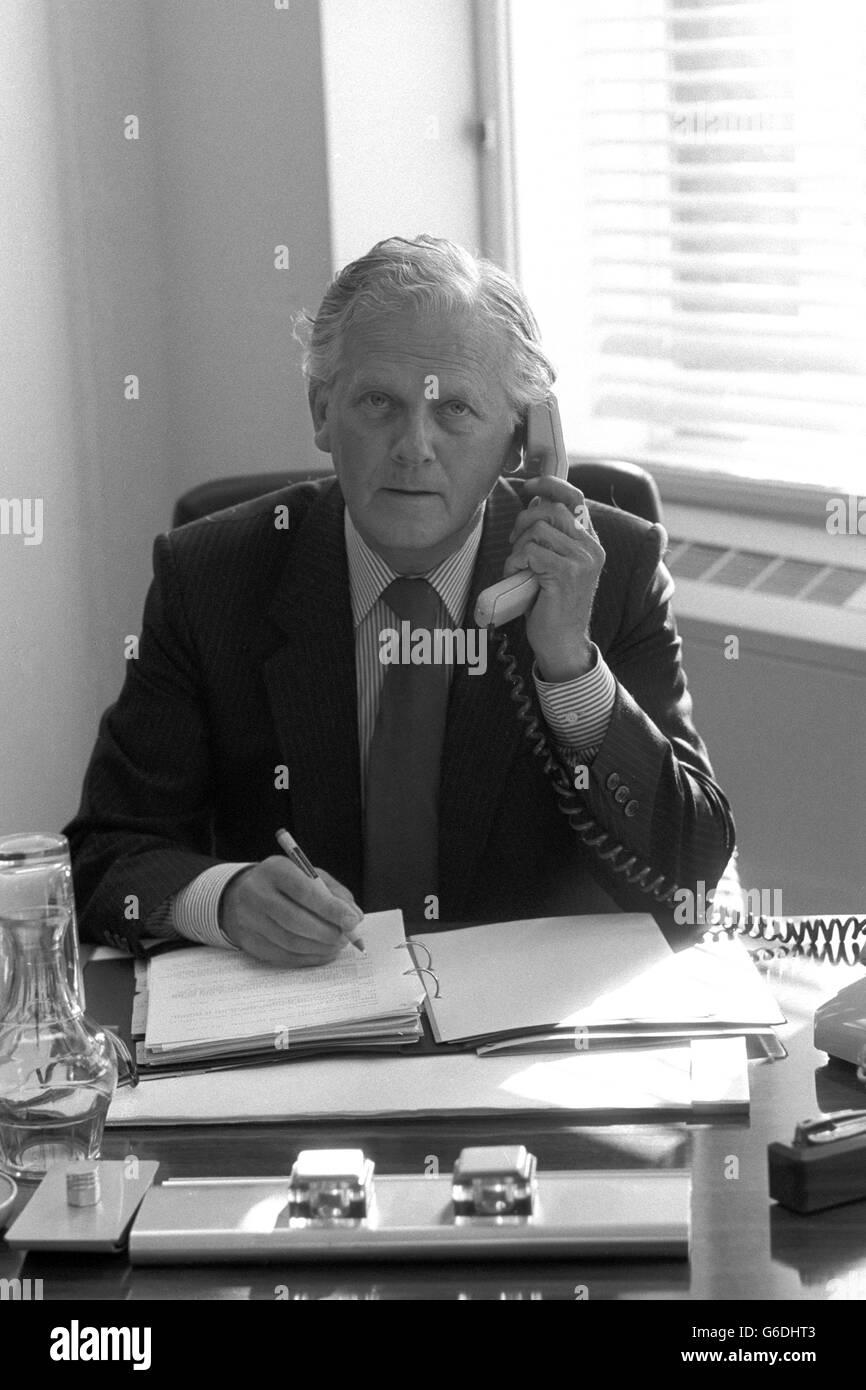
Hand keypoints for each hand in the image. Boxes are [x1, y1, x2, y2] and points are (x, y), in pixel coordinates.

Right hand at [219, 857, 363, 965]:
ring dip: (320, 947)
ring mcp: (249, 920)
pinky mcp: (249, 942)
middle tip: (347, 937)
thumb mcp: (308, 875)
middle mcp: (257, 894)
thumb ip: (334, 892)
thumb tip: (354, 917)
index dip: (331, 909)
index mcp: (274, 870)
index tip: (352, 921)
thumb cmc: (284, 884)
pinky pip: (283, 956)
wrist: (241, 895)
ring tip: (337, 944)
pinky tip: (322, 952)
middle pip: (295, 920)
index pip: (304, 891)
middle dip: (327, 932)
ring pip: (290, 942)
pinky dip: (308, 958)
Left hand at [503, 475, 605, 680]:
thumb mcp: (556, 566)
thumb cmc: (552, 604)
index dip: (551, 485)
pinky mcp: (566, 574)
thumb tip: (533, 507)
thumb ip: (552, 540)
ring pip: (540, 529)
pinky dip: (515, 561)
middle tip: (514, 541)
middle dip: (525, 520)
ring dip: (519, 546)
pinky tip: (516, 576)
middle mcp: (592, 548)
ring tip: (517, 566)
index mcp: (591, 543)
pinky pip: (532, 551)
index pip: (575, 498)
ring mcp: (582, 561)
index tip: (530, 486)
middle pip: (553, 509)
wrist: (562, 642)